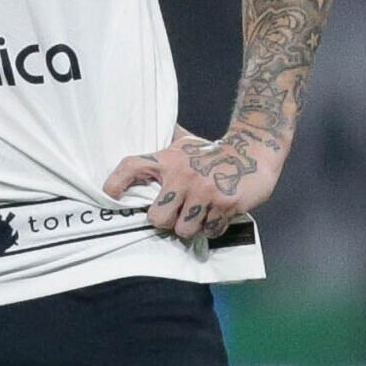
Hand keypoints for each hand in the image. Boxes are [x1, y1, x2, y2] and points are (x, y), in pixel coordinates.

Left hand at [104, 126, 283, 240]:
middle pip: (157, 218)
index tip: (111, 194)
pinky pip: (209, 231)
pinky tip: (215, 214)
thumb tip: (146, 134)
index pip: (132, 166)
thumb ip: (166, 147)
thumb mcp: (185, 144)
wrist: (254, 149)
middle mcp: (183, 175)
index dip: (117, 182)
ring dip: (191, 227)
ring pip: (183, 230)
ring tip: (198, 215)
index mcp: (168, 159)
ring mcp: (204, 190)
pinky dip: (212, 227)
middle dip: (166, 221)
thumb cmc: (213, 152)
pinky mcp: (225, 203)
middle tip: (175, 215)